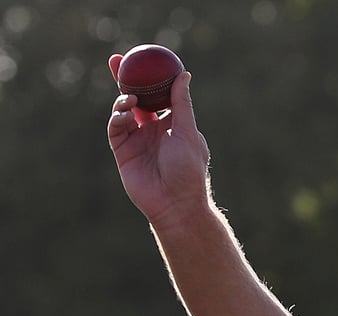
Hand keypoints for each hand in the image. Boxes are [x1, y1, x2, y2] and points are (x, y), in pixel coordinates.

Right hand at [107, 55, 210, 229]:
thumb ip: (182, 104)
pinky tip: (126, 114)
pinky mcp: (123, 151)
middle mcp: (152, 129)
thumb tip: (184, 75)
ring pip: (123, 111)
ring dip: (123, 100)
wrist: (176, 204)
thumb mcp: (187, 132)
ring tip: (130, 100)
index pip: (157, 94)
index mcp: (171, 123)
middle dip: (125, 78)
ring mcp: (136, 139)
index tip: (142, 56)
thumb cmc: (188, 170)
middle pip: (135, 97)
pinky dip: (118, 118)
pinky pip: (116, 128)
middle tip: (117, 59)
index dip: (149, 76)